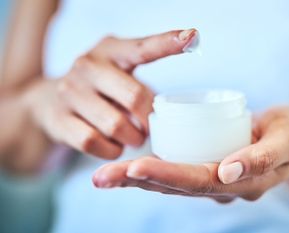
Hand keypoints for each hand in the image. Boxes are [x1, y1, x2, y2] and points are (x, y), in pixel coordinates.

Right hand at [24, 29, 197, 158]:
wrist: (48, 101)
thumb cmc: (99, 88)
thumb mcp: (118, 74)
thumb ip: (142, 86)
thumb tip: (170, 113)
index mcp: (111, 50)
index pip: (144, 47)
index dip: (169, 42)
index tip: (193, 37)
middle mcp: (88, 65)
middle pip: (134, 96)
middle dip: (149, 120)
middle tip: (149, 129)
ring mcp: (70, 91)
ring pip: (115, 125)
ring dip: (132, 138)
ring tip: (133, 138)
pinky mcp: (58, 118)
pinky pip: (93, 142)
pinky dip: (110, 150)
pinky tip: (114, 146)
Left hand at [93, 107, 288, 202]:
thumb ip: (263, 155)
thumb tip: (227, 170)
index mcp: (243, 183)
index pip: (201, 181)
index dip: (169, 176)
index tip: (137, 167)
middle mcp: (223, 187)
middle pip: (177, 187)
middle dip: (138, 182)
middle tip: (101, 177)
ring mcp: (213, 179)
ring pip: (171, 182)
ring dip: (135, 180)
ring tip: (101, 176)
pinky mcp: (205, 166)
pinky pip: (175, 171)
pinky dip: (149, 171)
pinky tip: (123, 169)